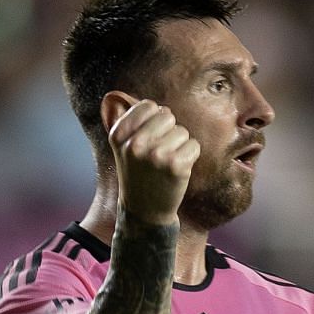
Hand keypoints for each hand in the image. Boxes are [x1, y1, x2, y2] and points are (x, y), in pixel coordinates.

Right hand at [108, 99, 197, 227]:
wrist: (144, 211)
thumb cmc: (138, 174)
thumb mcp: (123, 147)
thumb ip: (130, 122)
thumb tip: (143, 102)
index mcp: (119, 135)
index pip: (148, 106)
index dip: (156, 119)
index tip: (151, 137)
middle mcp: (135, 143)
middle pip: (167, 116)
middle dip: (169, 132)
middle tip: (160, 154)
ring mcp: (155, 155)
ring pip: (182, 131)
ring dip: (180, 146)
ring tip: (167, 164)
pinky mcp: (175, 166)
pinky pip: (194, 146)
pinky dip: (191, 156)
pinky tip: (178, 170)